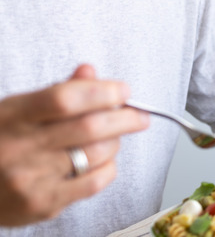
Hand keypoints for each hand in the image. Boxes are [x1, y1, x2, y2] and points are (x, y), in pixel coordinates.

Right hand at [0, 64, 148, 225]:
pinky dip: (108, 168)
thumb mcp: (17, 111)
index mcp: (13, 116)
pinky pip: (93, 182)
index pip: (65, 99)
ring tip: (113, 137)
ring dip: (115, 142)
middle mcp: (20, 147)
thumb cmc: (0, 143)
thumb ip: (56, 93)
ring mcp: (31, 178)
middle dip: (125, 118)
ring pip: (97, 153)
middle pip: (90, 127)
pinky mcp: (42, 203)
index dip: (102, 92)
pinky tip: (103, 161)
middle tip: (140, 115)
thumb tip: (90, 72)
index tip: (123, 90)